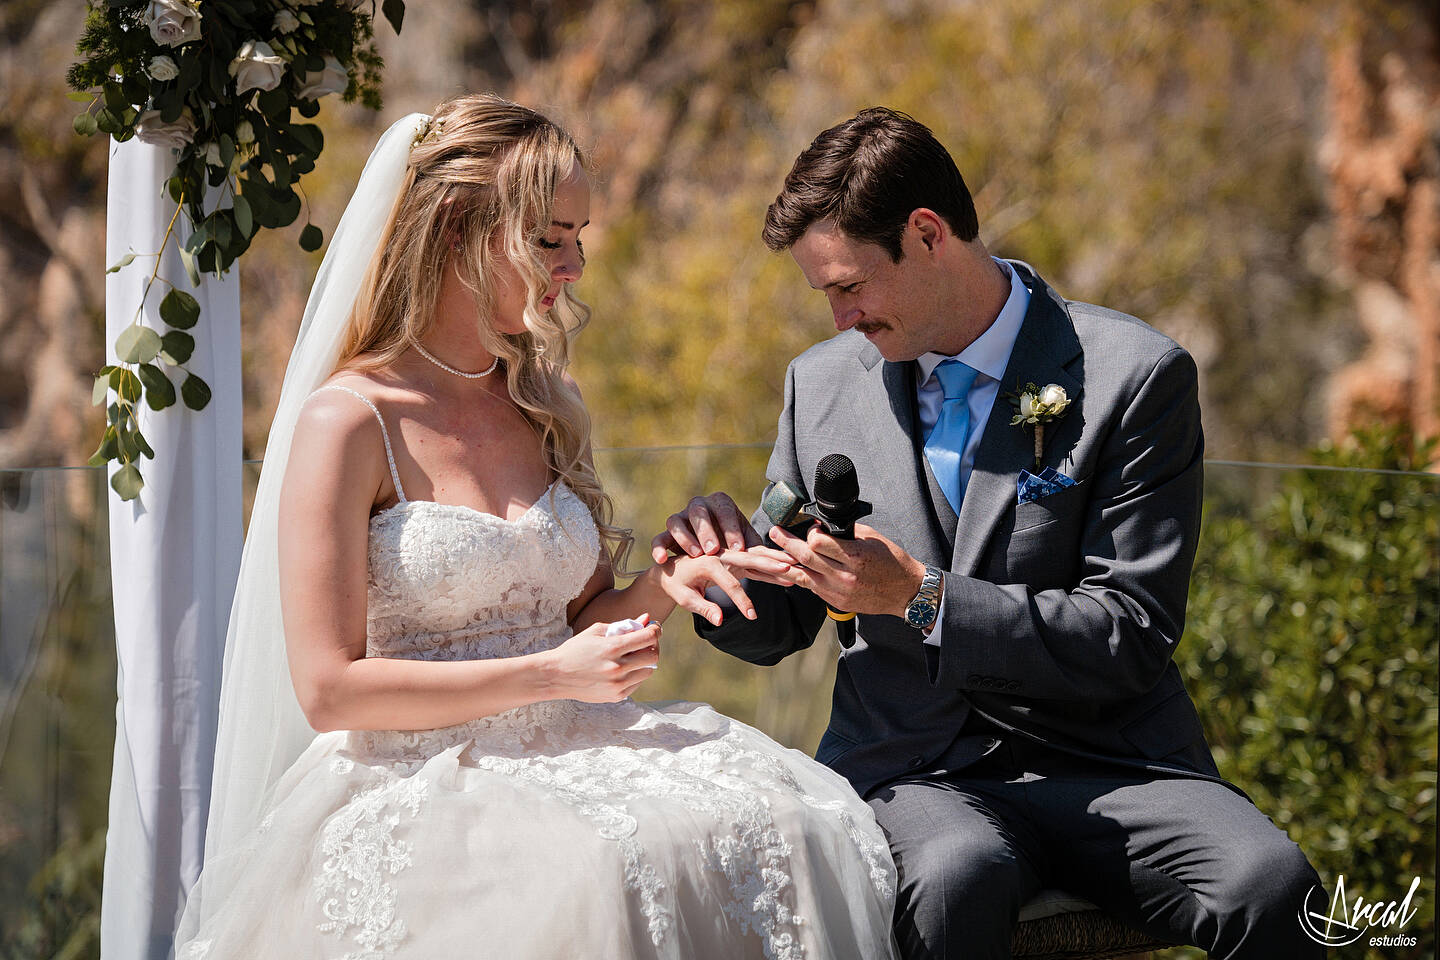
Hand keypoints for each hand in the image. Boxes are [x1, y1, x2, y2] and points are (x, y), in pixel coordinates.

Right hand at [547, 615, 661, 701]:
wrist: (556, 675)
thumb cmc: (575, 650)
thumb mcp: (597, 631)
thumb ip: (624, 625)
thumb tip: (646, 618)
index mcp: (612, 648)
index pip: (649, 637)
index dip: (656, 630)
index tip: (654, 628)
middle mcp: (617, 667)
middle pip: (654, 656)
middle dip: (653, 646)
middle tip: (645, 642)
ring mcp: (617, 684)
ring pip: (648, 671)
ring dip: (645, 661)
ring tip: (632, 655)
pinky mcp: (616, 696)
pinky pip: (637, 683)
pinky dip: (635, 674)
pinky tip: (623, 668)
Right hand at [651, 492, 762, 563]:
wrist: (704, 549)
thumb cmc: (730, 544)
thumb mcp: (744, 545)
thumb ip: (760, 552)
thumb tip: (788, 564)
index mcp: (721, 504)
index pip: (725, 511)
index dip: (731, 528)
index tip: (739, 548)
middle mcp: (698, 506)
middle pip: (699, 511)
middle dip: (706, 530)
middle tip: (714, 550)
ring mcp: (680, 518)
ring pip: (676, 521)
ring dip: (685, 538)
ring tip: (694, 555)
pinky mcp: (666, 534)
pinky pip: (659, 538)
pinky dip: (659, 548)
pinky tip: (662, 561)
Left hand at [654, 547, 795, 625]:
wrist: (670, 569)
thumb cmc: (676, 584)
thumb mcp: (684, 598)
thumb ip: (703, 607)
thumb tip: (720, 620)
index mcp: (707, 562)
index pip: (730, 584)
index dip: (742, 601)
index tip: (752, 617)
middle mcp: (721, 554)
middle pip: (750, 559)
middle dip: (770, 564)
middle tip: (791, 567)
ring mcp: (729, 555)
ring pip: (756, 556)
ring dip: (776, 560)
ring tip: (797, 563)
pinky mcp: (735, 559)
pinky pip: (755, 562)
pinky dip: (770, 565)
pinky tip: (787, 570)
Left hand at [768, 523, 925, 616]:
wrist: (906, 592)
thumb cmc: (892, 562)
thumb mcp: (873, 539)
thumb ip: (847, 534)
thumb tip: (825, 526)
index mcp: (855, 557)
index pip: (819, 543)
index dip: (811, 532)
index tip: (811, 528)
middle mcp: (845, 576)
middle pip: (806, 557)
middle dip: (786, 542)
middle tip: (775, 531)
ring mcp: (839, 591)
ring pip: (802, 576)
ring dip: (786, 562)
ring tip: (773, 551)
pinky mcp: (836, 602)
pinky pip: (811, 588)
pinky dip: (799, 577)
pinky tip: (790, 569)